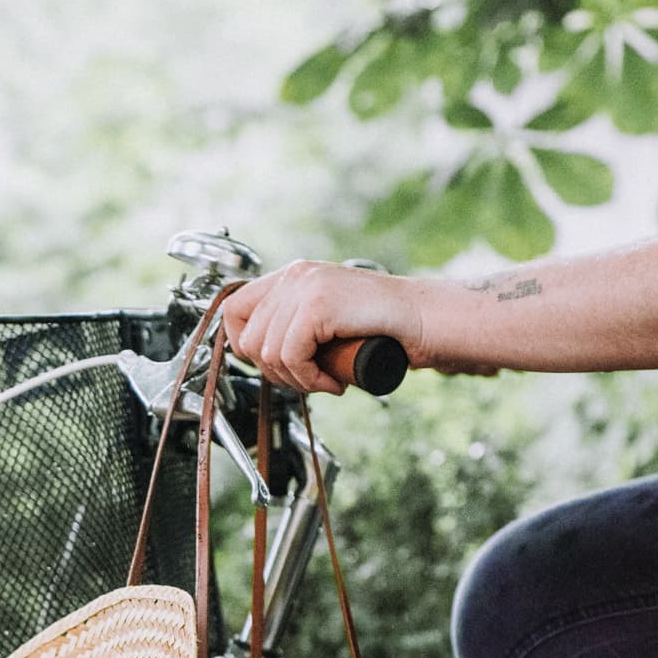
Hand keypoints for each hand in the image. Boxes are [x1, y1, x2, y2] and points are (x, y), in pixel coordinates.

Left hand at [222, 259, 432, 393]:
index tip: (273, 365)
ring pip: (268, 353)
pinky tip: (333, 382)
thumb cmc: (380, 329)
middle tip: (309, 379)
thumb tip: (253, 354)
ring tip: (325, 380)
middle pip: (248, 339)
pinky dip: (309, 379)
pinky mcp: (319, 305)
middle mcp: (294, 276)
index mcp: (292, 276)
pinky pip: (290, 356)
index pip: (234, 311)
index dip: (244, 347)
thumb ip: (292, 326)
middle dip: (275, 372)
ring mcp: (306, 287)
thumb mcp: (324, 324)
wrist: (423, 321)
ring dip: (296, 380)